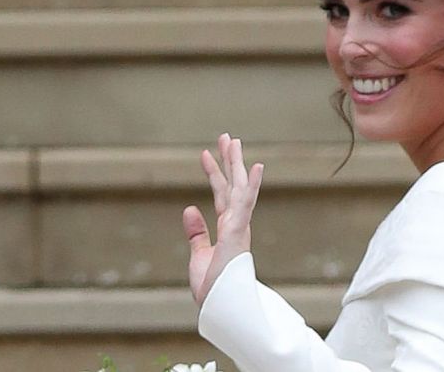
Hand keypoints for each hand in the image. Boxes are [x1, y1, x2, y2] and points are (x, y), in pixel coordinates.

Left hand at [183, 133, 263, 305]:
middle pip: (232, 185)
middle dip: (229, 161)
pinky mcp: (238, 232)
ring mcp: (239, 226)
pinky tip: (255, 167)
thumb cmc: (213, 287)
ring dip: (236, 164)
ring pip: (239, 188)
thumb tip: (189, 208)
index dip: (213, 173)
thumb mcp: (198, 254)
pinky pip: (245, 204)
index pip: (220, 194)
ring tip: (233, 141)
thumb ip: (196, 232)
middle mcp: (236, 223)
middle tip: (227, 136)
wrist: (219, 307)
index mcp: (227, 228)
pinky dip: (250, 185)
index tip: (206, 153)